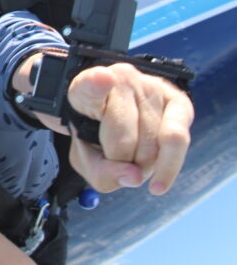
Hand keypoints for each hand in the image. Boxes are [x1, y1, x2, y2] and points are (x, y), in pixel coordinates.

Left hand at [67, 63, 193, 194]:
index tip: (102, 78)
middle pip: (122, 141)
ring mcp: (151, 87)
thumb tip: (135, 177)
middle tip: (114, 154)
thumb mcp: (86, 158)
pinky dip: (168, 168)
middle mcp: (121, 79)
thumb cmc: (99, 139)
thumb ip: (101, 172)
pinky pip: (176, 140)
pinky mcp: (179, 101)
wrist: (120, 122)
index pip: (89, 85)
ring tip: (133, 153)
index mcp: (85, 89)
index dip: (95, 83)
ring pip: (150, 147)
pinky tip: (159, 185)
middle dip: (120, 162)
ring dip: (143, 165)